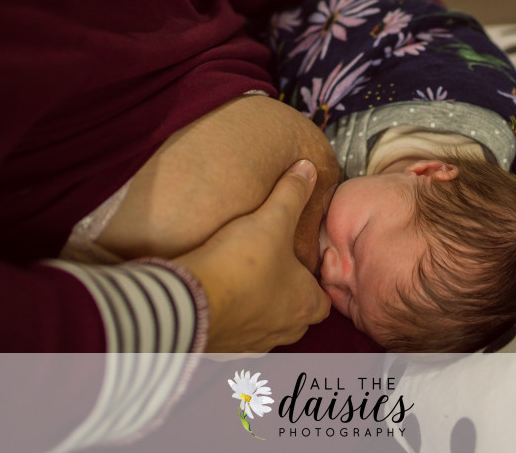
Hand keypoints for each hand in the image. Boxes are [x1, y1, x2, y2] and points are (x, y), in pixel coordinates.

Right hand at [173, 159, 330, 350]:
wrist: (191, 301)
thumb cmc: (242, 264)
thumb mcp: (272, 218)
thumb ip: (292, 193)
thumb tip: (307, 168)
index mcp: (304, 304)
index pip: (324, 302)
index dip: (317, 282)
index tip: (306, 264)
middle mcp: (283, 330)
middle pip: (296, 317)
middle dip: (288, 296)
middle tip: (277, 269)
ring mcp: (252, 343)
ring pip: (265, 327)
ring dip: (259, 307)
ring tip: (246, 280)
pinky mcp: (222, 348)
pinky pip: (234, 333)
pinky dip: (231, 317)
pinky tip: (220, 295)